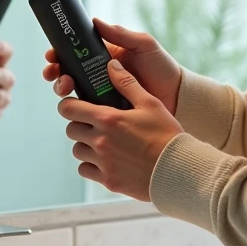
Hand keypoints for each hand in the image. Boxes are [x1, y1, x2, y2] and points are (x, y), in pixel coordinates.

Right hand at [43, 19, 182, 114]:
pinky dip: (77, 109)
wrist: (177, 96)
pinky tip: (77, 107)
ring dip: (62, 88)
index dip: (59, 53)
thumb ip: (121, 34)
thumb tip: (96, 21)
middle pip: (67, 72)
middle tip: (57, 75)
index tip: (52, 55)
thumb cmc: (162, 67)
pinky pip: (86, 110)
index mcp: (104, 56)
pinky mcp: (106, 112)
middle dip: (56, 73)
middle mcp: (98, 74)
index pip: (75, 52)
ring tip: (67, 88)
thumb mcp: (143, 44)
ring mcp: (101, 94)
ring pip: (73, 91)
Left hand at [58, 59, 183, 200]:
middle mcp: (100, 141)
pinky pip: (85, 170)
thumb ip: (127, 83)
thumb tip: (111, 65)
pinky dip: (91, 165)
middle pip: (71, 129)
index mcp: (108, 119)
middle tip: (93, 123)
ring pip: (77, 150)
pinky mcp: (108, 180)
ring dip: (85, 145)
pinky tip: (106, 160)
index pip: (69, 109)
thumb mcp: (150, 103)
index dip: (69, 105)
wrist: (178, 170)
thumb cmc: (166, 135)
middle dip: (79, 124)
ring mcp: (103, 162)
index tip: (75, 105)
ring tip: (102, 142)